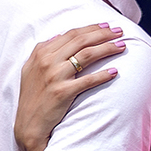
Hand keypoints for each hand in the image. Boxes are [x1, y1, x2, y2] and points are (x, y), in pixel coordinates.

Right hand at [15, 23, 126, 150]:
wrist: (29, 125)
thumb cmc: (32, 97)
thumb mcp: (31, 69)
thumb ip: (43, 51)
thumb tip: (59, 37)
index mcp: (41, 53)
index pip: (71, 34)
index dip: (91, 28)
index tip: (107, 26)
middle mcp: (47, 61)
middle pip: (81, 41)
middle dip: (103, 34)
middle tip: (120, 32)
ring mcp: (55, 76)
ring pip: (87, 55)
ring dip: (107, 48)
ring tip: (121, 46)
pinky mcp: (63, 93)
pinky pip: (88, 80)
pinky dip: (102, 75)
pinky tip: (114, 72)